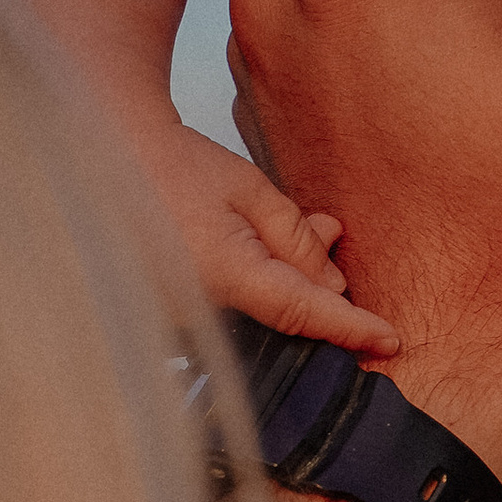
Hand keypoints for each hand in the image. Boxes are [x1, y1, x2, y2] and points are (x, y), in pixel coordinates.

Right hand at [132, 112, 395, 352]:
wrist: (111, 160)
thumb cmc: (179, 167)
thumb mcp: (251, 191)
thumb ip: (296, 239)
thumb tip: (334, 286)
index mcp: (227, 274)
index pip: (304, 312)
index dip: (351, 328)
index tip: (390, 340)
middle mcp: (200, 311)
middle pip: (281, 317)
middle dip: (314, 287)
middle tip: (325, 232)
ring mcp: (178, 321)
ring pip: (254, 316)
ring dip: (279, 283)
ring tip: (274, 226)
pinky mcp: (167, 319)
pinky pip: (225, 316)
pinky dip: (248, 290)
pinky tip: (248, 249)